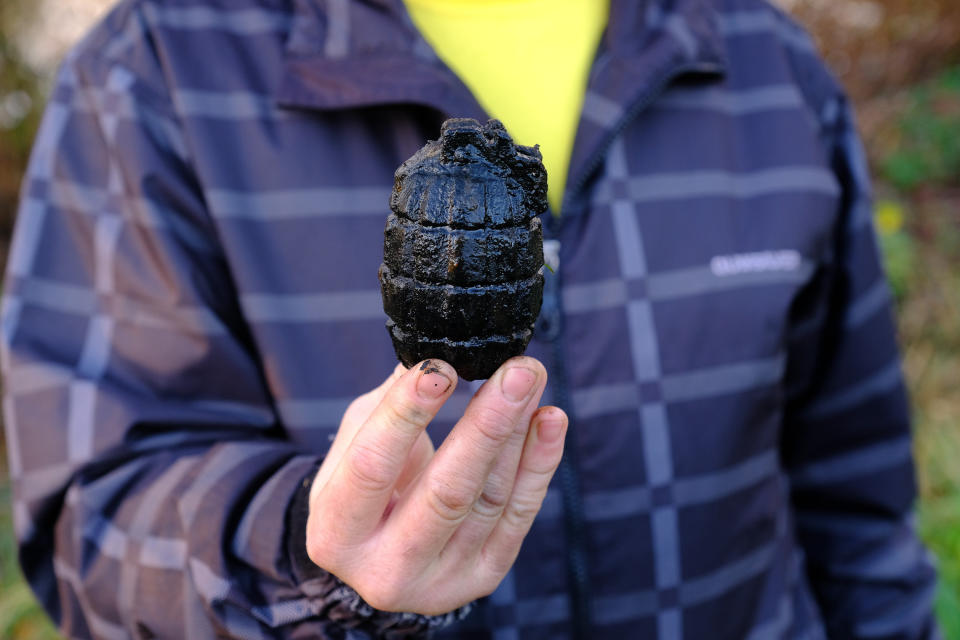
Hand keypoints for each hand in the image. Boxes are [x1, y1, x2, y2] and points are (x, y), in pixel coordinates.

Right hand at [305, 357, 566, 614]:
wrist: (377, 553)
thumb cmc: (362, 484)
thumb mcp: (357, 441)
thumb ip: (392, 402)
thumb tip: (438, 352)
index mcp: (335, 534)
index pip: (372, 466)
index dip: (407, 413)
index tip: (440, 367)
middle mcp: (385, 570)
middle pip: (446, 492)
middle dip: (486, 424)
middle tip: (515, 370)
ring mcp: (440, 583)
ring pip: (489, 499)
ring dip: (518, 432)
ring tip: (530, 378)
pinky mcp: (483, 578)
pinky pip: (520, 516)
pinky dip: (540, 463)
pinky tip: (550, 420)